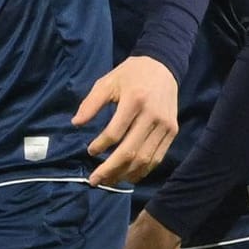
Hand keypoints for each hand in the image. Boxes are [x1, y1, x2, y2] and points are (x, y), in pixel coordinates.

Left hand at [75, 55, 178, 185]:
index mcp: (134, 101)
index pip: (115, 132)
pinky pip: (158, 156)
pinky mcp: (172, 131)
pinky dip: (143, 170)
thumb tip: (76, 123)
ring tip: (110, 181)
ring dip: (126, 174)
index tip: (89, 151)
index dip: (101, 145)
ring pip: (145, 158)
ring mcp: (165, 126)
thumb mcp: (107, 82)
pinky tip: (129, 175)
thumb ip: (90, 103)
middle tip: (95, 181)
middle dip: (111, 169)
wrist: (163, 66)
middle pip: (131, 151)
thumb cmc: (130, 74)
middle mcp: (152, 116)